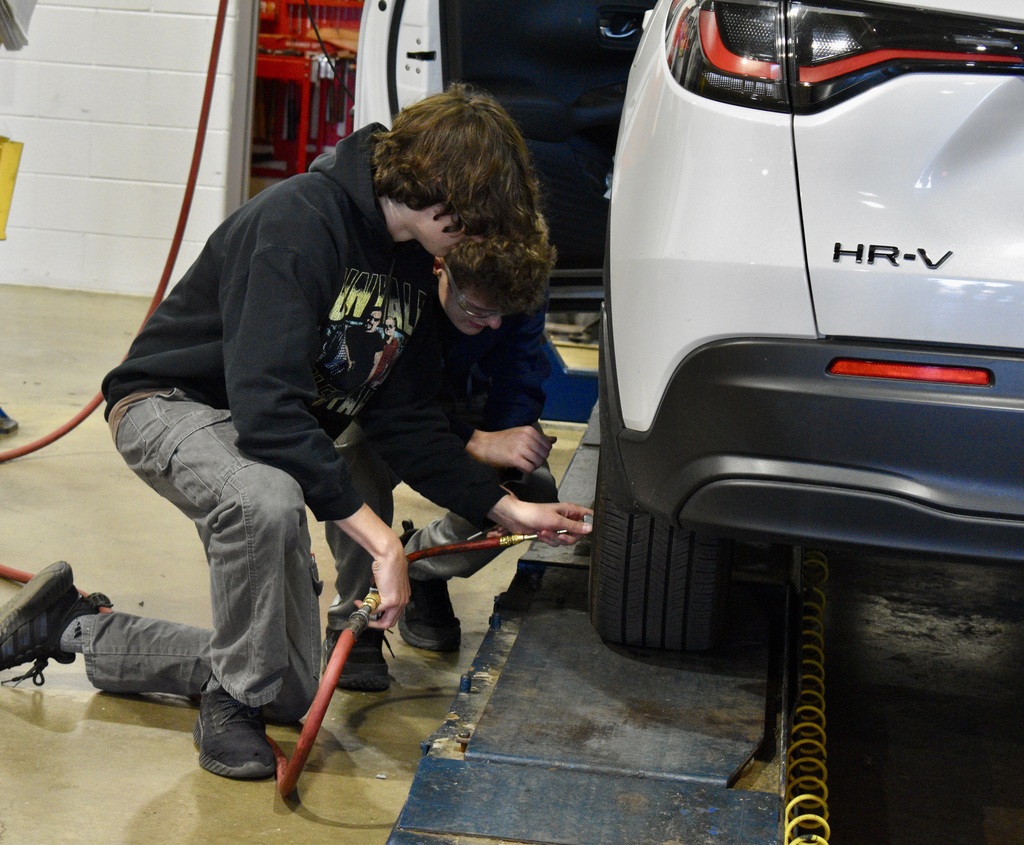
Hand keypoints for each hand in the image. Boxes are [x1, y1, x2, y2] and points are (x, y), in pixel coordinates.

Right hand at [333, 504, 408, 628]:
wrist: (390, 555)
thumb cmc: (389, 563)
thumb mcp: (387, 581)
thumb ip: (383, 592)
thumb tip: (373, 598)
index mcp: (404, 596)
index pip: (393, 616)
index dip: (380, 616)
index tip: (369, 612)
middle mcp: (404, 601)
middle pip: (390, 622)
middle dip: (374, 623)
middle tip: (364, 616)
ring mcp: (398, 602)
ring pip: (385, 622)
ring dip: (371, 619)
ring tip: (361, 609)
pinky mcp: (391, 600)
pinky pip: (376, 611)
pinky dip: (367, 609)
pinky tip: (360, 602)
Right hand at [466, 426, 556, 472]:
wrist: (483, 444)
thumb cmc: (502, 440)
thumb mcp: (521, 434)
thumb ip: (539, 438)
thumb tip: (555, 439)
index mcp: (529, 430)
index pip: (547, 446)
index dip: (541, 453)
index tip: (531, 453)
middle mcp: (527, 437)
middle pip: (544, 455)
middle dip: (537, 460)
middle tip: (526, 460)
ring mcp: (521, 448)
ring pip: (538, 463)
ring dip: (532, 466)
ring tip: (522, 463)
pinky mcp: (515, 458)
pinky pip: (530, 469)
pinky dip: (526, 470)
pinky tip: (518, 466)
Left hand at [486, 494, 592, 546]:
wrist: (516, 519)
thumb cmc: (535, 514)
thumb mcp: (556, 521)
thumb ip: (574, 526)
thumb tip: (590, 528)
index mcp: (570, 510)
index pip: (587, 516)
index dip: (590, 524)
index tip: (585, 531)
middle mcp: (566, 518)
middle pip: (577, 533)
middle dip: (567, 536)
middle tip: (559, 534)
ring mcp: (558, 527)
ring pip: (566, 539)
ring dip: (554, 538)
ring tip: (544, 532)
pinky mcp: (550, 534)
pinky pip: (556, 542)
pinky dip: (548, 540)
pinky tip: (540, 534)